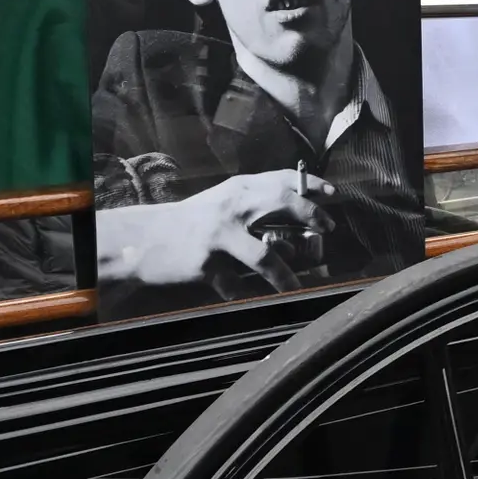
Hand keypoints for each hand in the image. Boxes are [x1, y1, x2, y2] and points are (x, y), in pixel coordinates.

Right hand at [94, 170, 329, 289]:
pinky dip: (243, 294)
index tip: (334, 195)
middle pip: (281, 203)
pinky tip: (248, 300)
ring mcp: (219, 236)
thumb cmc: (189, 223)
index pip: (283, 179)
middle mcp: (231, 207)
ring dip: (286, 275)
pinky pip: (235, 285)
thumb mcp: (221, 203)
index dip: (312, 185)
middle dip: (311, 215)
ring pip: (264, 255)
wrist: (144, 240)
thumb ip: (253, 205)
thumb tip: (297, 217)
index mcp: (237, 189)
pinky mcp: (206, 264)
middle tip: (328, 228)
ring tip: (297, 287)